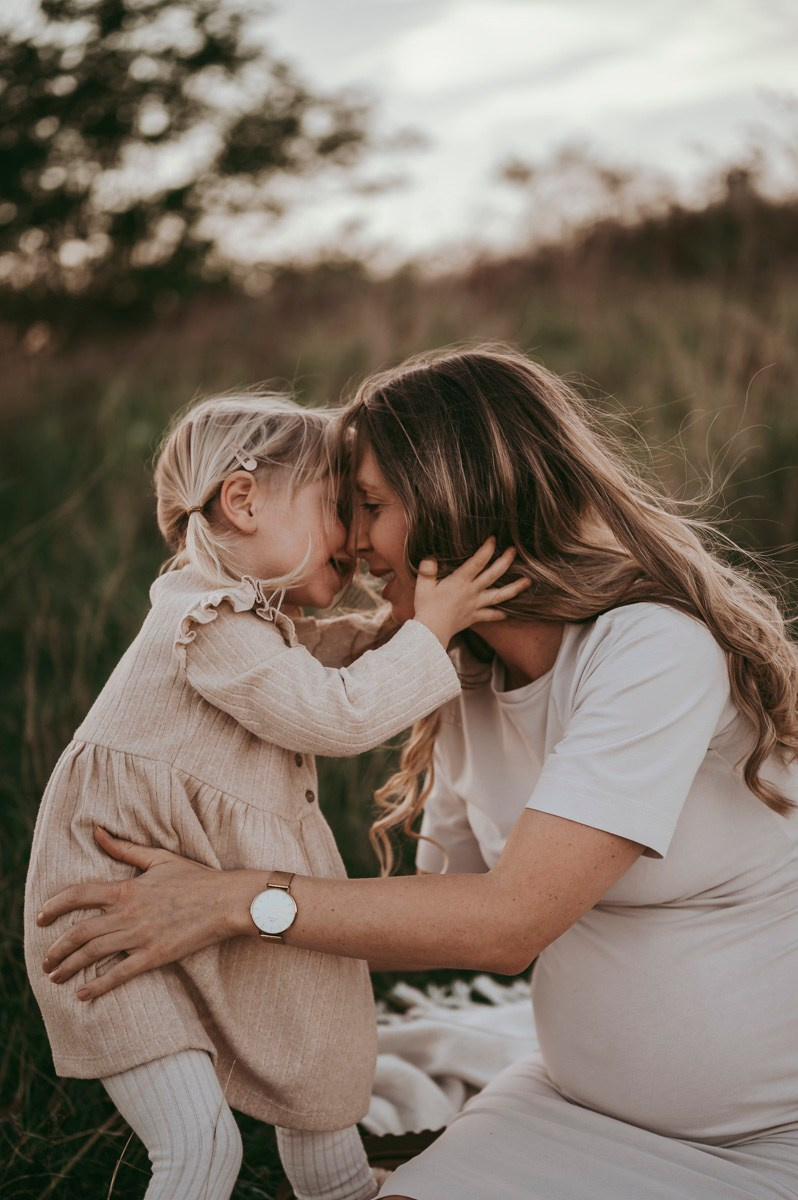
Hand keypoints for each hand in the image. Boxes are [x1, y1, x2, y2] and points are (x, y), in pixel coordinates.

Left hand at [38, 826, 256, 1000]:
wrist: (226, 900)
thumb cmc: (195, 877)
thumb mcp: (159, 858)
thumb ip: (124, 847)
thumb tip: (97, 832)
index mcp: (128, 888)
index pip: (80, 895)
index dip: (55, 906)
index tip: (40, 918)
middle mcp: (129, 913)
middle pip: (80, 932)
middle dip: (56, 949)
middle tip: (44, 960)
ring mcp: (141, 936)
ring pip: (93, 954)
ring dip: (69, 967)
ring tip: (55, 977)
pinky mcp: (155, 956)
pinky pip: (119, 974)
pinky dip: (98, 986)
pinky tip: (82, 994)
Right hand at [413, 537, 528, 645]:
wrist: (430, 632)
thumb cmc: (425, 608)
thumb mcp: (423, 586)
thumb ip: (427, 570)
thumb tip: (430, 558)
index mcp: (460, 581)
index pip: (477, 562)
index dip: (486, 549)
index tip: (493, 539)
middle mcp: (472, 591)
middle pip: (493, 574)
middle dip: (505, 561)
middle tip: (513, 550)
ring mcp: (476, 605)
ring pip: (499, 595)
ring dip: (515, 587)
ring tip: (527, 581)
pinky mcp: (475, 617)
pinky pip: (492, 615)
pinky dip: (501, 613)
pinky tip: (510, 611)